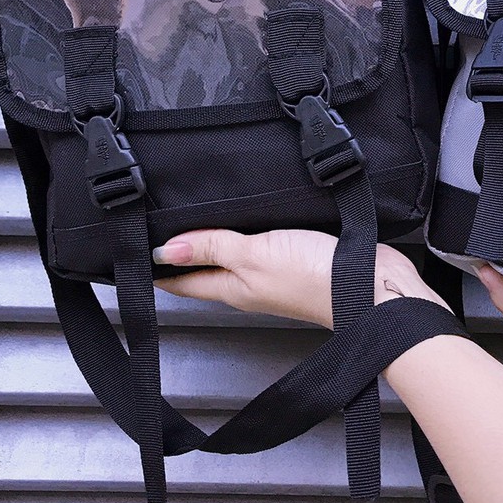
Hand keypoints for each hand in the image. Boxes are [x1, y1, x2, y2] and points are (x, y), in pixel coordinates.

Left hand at [152, 229, 447, 329]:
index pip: (184, 279)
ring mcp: (274, 271)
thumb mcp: (255, 256)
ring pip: (232, 255)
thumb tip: (164, 251)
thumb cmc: (313, 277)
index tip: (132, 253)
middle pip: (206, 267)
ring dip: (212, 239)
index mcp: (232, 286)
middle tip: (154, 229)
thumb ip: (214, 247)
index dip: (157, 267)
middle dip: (181, 251)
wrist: (371, 285)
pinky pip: (261, 244)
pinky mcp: (297, 256)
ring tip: (191, 217)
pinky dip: (246, 232)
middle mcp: (249, 281)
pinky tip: (247, 216)